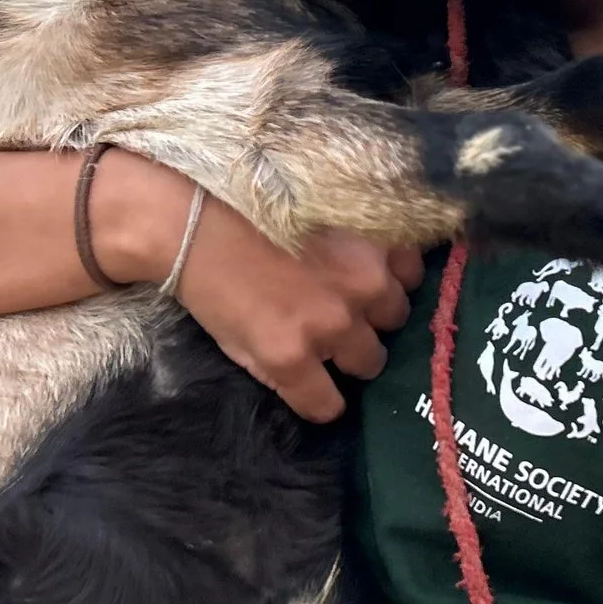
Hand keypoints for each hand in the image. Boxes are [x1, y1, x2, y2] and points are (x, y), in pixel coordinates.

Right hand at [83, 150, 424, 420]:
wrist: (188, 220)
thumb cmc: (250, 201)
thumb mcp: (327, 203)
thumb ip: (367, 235)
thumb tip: (395, 266)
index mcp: (377, 240)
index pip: (414, 274)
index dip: (387, 279)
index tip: (364, 281)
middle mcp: (366, 283)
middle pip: (395, 318)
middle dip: (370, 316)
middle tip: (334, 308)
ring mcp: (331, 324)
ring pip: (370, 362)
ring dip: (349, 357)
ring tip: (317, 344)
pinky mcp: (291, 357)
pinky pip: (326, 403)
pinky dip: (322, 402)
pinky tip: (309, 391)